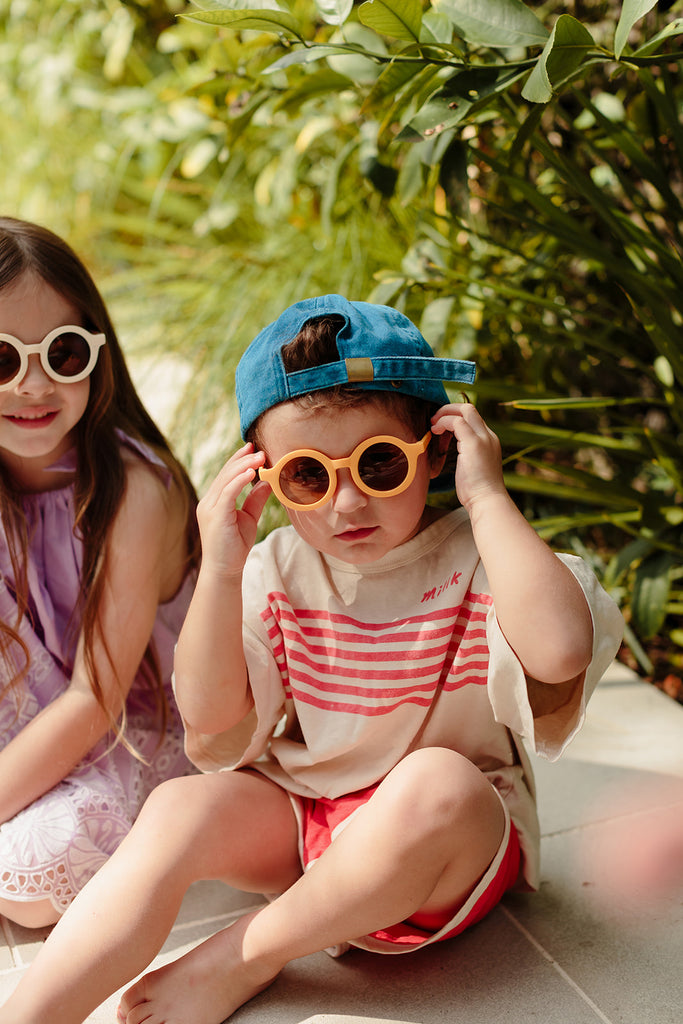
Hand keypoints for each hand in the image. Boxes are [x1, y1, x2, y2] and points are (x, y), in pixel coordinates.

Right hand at [196, 442, 270, 578]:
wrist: (224, 570)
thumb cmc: (235, 547)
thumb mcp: (248, 518)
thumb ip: (255, 499)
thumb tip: (267, 482)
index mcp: (214, 501)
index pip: (226, 475)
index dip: (239, 460)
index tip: (254, 448)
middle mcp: (208, 501)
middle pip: (226, 474)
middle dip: (243, 459)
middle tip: (260, 449)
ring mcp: (209, 508)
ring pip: (226, 480)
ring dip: (244, 466)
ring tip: (260, 457)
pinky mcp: (215, 516)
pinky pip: (227, 493)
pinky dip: (239, 480)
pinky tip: (251, 472)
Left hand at [431, 403, 505, 513]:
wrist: (487, 501)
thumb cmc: (477, 491)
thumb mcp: (473, 467)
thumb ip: (467, 455)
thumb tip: (455, 453)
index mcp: (489, 441)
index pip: (472, 419)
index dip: (455, 418)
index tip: (441, 428)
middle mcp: (488, 436)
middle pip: (470, 408)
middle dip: (449, 409)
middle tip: (434, 420)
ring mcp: (483, 438)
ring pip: (465, 409)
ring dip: (444, 414)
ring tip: (433, 426)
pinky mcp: (474, 443)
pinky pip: (456, 422)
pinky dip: (443, 422)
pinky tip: (435, 432)